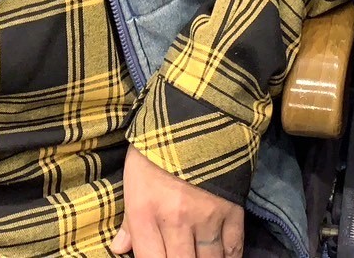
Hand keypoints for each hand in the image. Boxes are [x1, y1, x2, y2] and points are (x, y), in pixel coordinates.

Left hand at [111, 145, 243, 257]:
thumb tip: (120, 249)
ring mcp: (207, 217)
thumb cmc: (156, 144)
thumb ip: (129, 218)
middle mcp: (177, 221)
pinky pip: (234, 246)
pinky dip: (230, 257)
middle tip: (180, 254)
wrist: (196, 111)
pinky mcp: (232, 208)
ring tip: (199, 256)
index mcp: (146, 213)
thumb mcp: (133, 177)